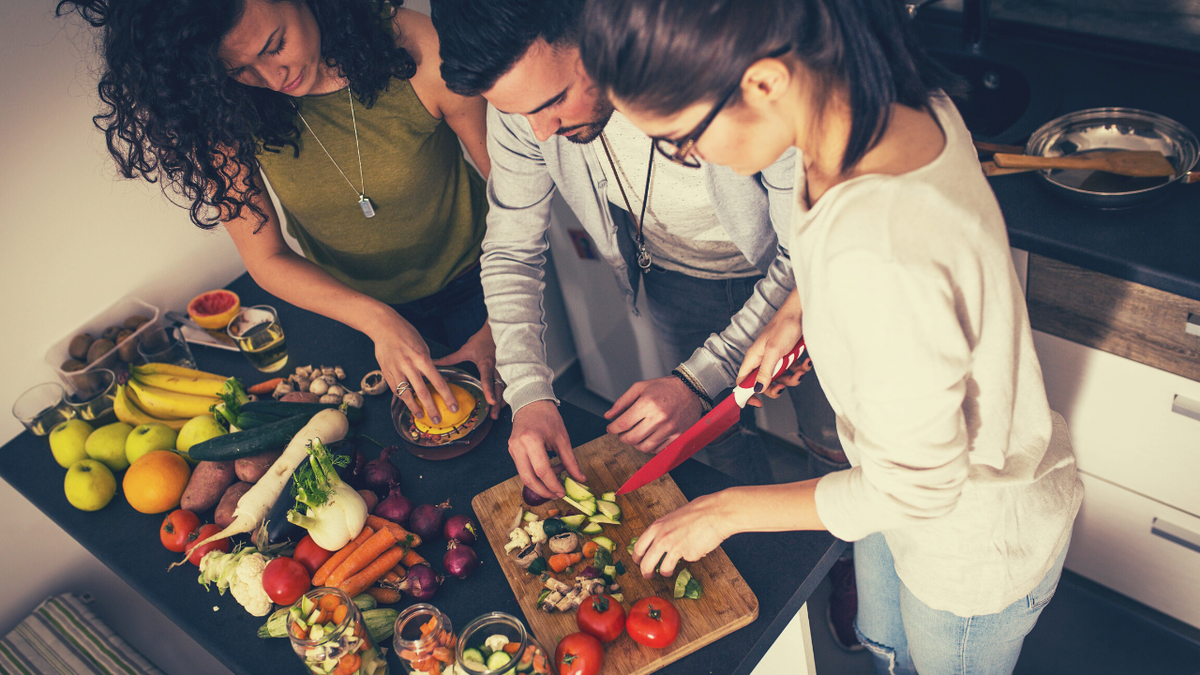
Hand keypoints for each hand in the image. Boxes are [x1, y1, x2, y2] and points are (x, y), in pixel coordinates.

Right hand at [370, 311, 456, 425]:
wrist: (384, 327)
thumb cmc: (406, 333)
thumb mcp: (423, 346)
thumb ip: (428, 363)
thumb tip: (438, 377)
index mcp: (422, 358)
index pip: (438, 382)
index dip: (447, 396)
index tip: (453, 407)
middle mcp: (409, 366)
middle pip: (423, 392)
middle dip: (432, 408)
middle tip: (437, 420)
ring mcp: (396, 370)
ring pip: (406, 394)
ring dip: (415, 408)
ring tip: (421, 416)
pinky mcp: (386, 372)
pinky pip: (395, 389)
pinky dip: (402, 397)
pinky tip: (407, 402)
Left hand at [433, 321, 504, 418]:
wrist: (498, 331)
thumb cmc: (482, 340)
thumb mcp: (466, 349)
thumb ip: (451, 359)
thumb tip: (433, 362)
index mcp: (486, 363)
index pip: (487, 378)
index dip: (488, 390)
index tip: (490, 401)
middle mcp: (498, 368)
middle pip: (499, 388)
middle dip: (497, 402)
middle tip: (493, 415)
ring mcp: (505, 370)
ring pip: (505, 388)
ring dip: (502, 401)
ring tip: (495, 414)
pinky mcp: (508, 371)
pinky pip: (508, 386)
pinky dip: (505, 395)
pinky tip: (502, 404)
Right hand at [509, 400, 584, 498]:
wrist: (531, 402)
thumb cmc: (547, 416)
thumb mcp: (562, 438)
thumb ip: (570, 460)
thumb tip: (580, 478)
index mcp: (531, 440)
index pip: (542, 470)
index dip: (553, 485)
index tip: (563, 492)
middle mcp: (518, 446)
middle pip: (528, 478)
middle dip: (543, 490)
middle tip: (557, 495)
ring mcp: (512, 449)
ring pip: (523, 476)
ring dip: (539, 484)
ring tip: (554, 482)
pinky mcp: (511, 451)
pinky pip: (522, 469)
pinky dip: (535, 475)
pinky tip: (547, 471)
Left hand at [604, 377, 703, 453]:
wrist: (691, 390)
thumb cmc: (666, 387)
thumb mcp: (640, 387)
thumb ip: (622, 402)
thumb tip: (609, 416)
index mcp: (648, 404)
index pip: (623, 423)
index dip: (613, 429)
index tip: (611, 428)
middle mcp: (659, 418)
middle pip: (631, 438)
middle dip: (622, 437)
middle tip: (621, 433)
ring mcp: (669, 429)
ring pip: (644, 447)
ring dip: (635, 444)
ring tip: (635, 435)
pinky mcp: (678, 436)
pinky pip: (658, 450)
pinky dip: (649, 447)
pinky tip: (648, 438)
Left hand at [633, 490, 734, 577]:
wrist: (714, 513)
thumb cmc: (697, 512)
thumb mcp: (673, 518)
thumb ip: (664, 530)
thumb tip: (660, 541)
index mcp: (657, 527)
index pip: (638, 547)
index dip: (637, 558)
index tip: (639, 562)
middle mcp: (662, 538)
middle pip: (646, 563)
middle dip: (646, 573)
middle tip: (648, 575)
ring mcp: (674, 548)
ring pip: (663, 569)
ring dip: (666, 573)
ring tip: (669, 571)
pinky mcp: (688, 555)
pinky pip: (685, 563)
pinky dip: (688, 560)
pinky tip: (694, 551)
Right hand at [736, 288, 806, 406]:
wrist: (801, 312)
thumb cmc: (784, 326)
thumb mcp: (774, 352)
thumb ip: (765, 372)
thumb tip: (757, 389)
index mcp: (753, 358)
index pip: (742, 382)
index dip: (747, 394)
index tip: (758, 403)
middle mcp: (762, 360)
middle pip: (764, 383)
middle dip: (776, 387)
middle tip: (784, 386)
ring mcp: (775, 358)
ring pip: (780, 378)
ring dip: (792, 378)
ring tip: (800, 371)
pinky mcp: (787, 356)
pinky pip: (791, 370)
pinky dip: (799, 368)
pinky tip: (805, 362)